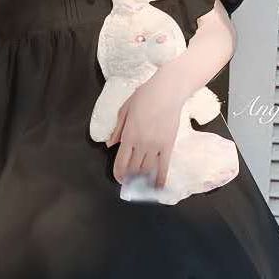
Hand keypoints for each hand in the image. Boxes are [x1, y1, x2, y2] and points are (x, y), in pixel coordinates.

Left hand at [106, 69, 188, 188]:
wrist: (167, 91)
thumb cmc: (145, 96)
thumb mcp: (124, 110)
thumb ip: (117, 129)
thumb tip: (110, 144)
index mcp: (128, 136)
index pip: (120, 162)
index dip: (118, 174)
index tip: (119, 179)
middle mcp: (140, 144)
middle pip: (134, 169)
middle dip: (131, 179)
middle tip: (131, 183)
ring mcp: (155, 146)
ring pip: (147, 170)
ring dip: (143, 180)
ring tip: (142, 185)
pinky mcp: (168, 145)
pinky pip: (164, 166)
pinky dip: (160, 178)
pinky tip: (158, 187)